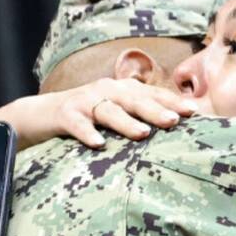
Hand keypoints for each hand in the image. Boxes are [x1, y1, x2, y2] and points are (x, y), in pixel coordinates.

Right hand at [0, 78, 197, 150]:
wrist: (40, 115)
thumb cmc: (88, 117)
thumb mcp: (116, 113)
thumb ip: (141, 118)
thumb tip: (177, 130)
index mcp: (122, 90)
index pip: (152, 94)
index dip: (173, 101)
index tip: (195, 112)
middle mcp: (106, 91)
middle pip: (134, 99)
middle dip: (156, 109)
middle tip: (176, 120)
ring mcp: (84, 102)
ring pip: (109, 110)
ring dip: (126, 121)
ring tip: (143, 134)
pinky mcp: (64, 115)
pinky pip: (77, 124)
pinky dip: (87, 133)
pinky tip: (98, 145)